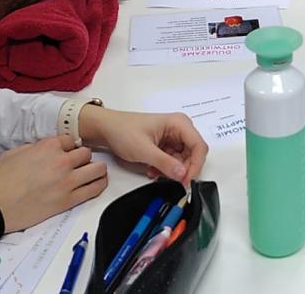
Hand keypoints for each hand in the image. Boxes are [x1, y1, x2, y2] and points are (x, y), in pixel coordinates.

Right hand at [0, 136, 106, 232]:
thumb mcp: (15, 152)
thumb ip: (37, 148)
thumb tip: (48, 149)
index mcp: (47, 147)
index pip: (70, 140)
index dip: (68, 147)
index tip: (65, 153)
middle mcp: (61, 161)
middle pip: (86, 153)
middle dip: (82, 157)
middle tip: (76, 164)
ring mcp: (67, 181)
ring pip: (97, 169)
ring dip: (95, 169)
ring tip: (90, 173)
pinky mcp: (68, 201)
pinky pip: (95, 189)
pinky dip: (98, 184)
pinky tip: (96, 183)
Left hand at [80, 106, 209, 185]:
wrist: (106, 129)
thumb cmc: (123, 131)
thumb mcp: (143, 149)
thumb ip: (165, 163)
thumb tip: (183, 175)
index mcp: (179, 123)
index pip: (199, 146)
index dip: (196, 165)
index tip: (186, 181)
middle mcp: (180, 129)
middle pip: (193, 155)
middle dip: (183, 170)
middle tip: (171, 181)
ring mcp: (173, 138)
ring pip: (183, 160)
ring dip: (172, 171)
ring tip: (155, 173)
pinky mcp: (166, 146)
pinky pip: (173, 162)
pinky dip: (165, 169)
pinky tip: (152, 170)